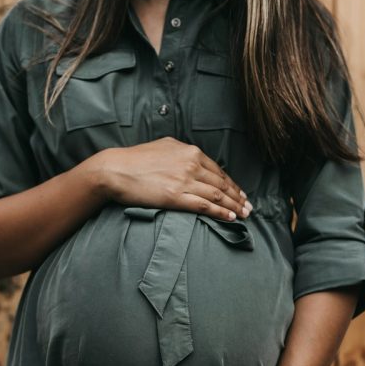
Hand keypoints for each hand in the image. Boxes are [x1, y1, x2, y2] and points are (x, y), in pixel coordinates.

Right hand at [91, 137, 252, 220]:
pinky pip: (205, 205)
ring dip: (234, 206)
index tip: (240, 193)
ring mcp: (184, 180)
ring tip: (244, 214)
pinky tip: (230, 218)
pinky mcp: (176, 196)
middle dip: (237, 196)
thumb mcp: (163, 147)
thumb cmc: (135, 160)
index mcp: (189, 151)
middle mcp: (191, 164)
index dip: (232, 184)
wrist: (115, 170)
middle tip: (249, 207)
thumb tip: (191, 157)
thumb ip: (180, 153)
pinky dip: (220, 212)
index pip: (218, 170)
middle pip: (221, 183)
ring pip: (217, 195)